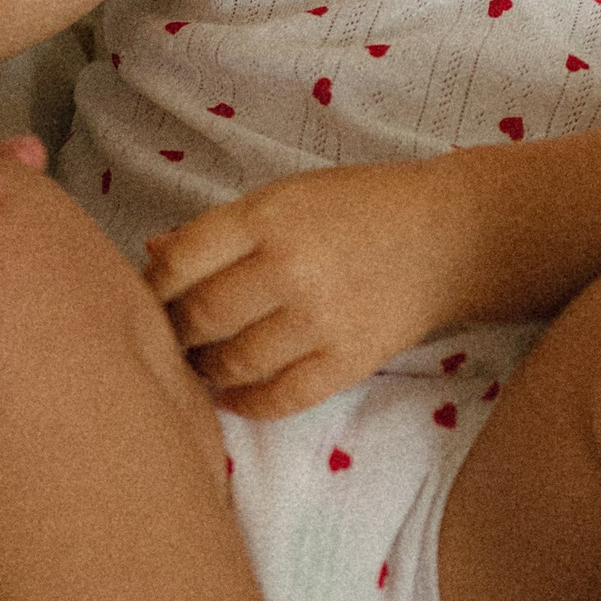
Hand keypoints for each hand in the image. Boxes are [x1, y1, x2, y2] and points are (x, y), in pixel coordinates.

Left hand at [147, 162, 467, 415]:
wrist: (448, 235)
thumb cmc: (358, 208)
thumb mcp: (285, 197)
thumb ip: (219, 228)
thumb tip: (151, 254)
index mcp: (267, 218)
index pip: (179, 264)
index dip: (153, 289)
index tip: (153, 298)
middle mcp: (289, 268)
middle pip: (199, 318)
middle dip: (175, 333)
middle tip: (174, 336)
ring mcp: (320, 320)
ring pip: (232, 364)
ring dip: (207, 368)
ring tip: (204, 360)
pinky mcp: (348, 361)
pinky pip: (279, 399)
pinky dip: (247, 402)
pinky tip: (235, 394)